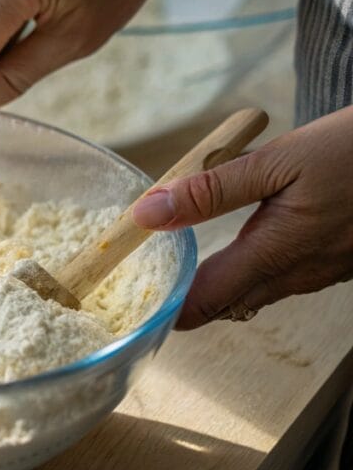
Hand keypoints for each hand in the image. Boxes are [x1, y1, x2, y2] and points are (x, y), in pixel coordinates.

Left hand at [132, 106, 352, 328]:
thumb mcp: (278, 160)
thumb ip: (211, 190)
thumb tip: (149, 214)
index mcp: (277, 253)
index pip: (207, 302)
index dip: (170, 309)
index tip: (138, 303)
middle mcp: (299, 275)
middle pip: (228, 304)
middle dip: (189, 299)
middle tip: (150, 281)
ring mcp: (322, 272)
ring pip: (256, 292)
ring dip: (220, 284)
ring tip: (183, 264)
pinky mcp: (338, 262)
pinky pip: (284, 277)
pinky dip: (252, 269)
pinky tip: (241, 245)